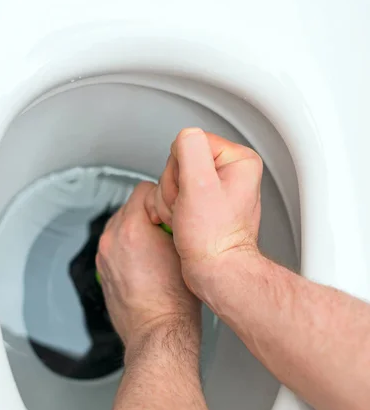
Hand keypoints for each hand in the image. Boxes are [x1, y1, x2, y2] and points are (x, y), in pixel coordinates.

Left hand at [96, 182, 200, 356]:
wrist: (158, 333)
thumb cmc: (175, 301)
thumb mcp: (185, 250)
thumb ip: (174, 224)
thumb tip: (174, 213)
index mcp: (132, 228)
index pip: (144, 190)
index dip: (162, 199)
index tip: (171, 212)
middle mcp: (112, 240)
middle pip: (130, 206)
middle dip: (148, 214)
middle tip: (167, 230)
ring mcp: (104, 257)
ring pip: (120, 227)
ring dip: (136, 231)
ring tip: (157, 249)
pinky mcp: (103, 272)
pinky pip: (115, 248)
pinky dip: (127, 249)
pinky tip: (146, 265)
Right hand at [145, 128, 262, 304]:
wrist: (216, 271)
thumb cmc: (213, 239)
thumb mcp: (198, 185)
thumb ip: (190, 149)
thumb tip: (183, 138)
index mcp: (238, 161)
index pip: (190, 142)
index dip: (179, 168)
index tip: (190, 192)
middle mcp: (230, 173)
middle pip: (180, 161)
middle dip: (174, 187)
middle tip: (188, 208)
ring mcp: (217, 190)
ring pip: (174, 179)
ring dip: (171, 201)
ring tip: (186, 218)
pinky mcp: (205, 205)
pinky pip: (176, 196)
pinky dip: (171, 210)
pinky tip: (182, 222)